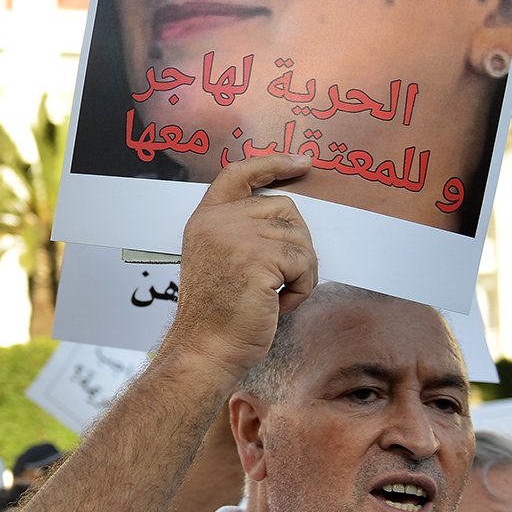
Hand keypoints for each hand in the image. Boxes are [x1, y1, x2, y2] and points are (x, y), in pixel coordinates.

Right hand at [167, 155, 315, 378]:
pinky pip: (305, 263)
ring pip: (300, 238)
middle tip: (278, 281)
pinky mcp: (257, 258)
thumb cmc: (218, 315)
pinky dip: (302, 288)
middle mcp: (217, 221)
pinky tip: (278, 304)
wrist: (206, 349)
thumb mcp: (220, 259)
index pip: (238, 174)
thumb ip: (240, 231)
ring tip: (274, 296)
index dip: (272, 163)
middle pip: (286, 209)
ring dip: (300, 273)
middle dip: (296, 246)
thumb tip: (288, 217)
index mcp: (205, 219)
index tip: (300, 163)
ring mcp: (236, 237)